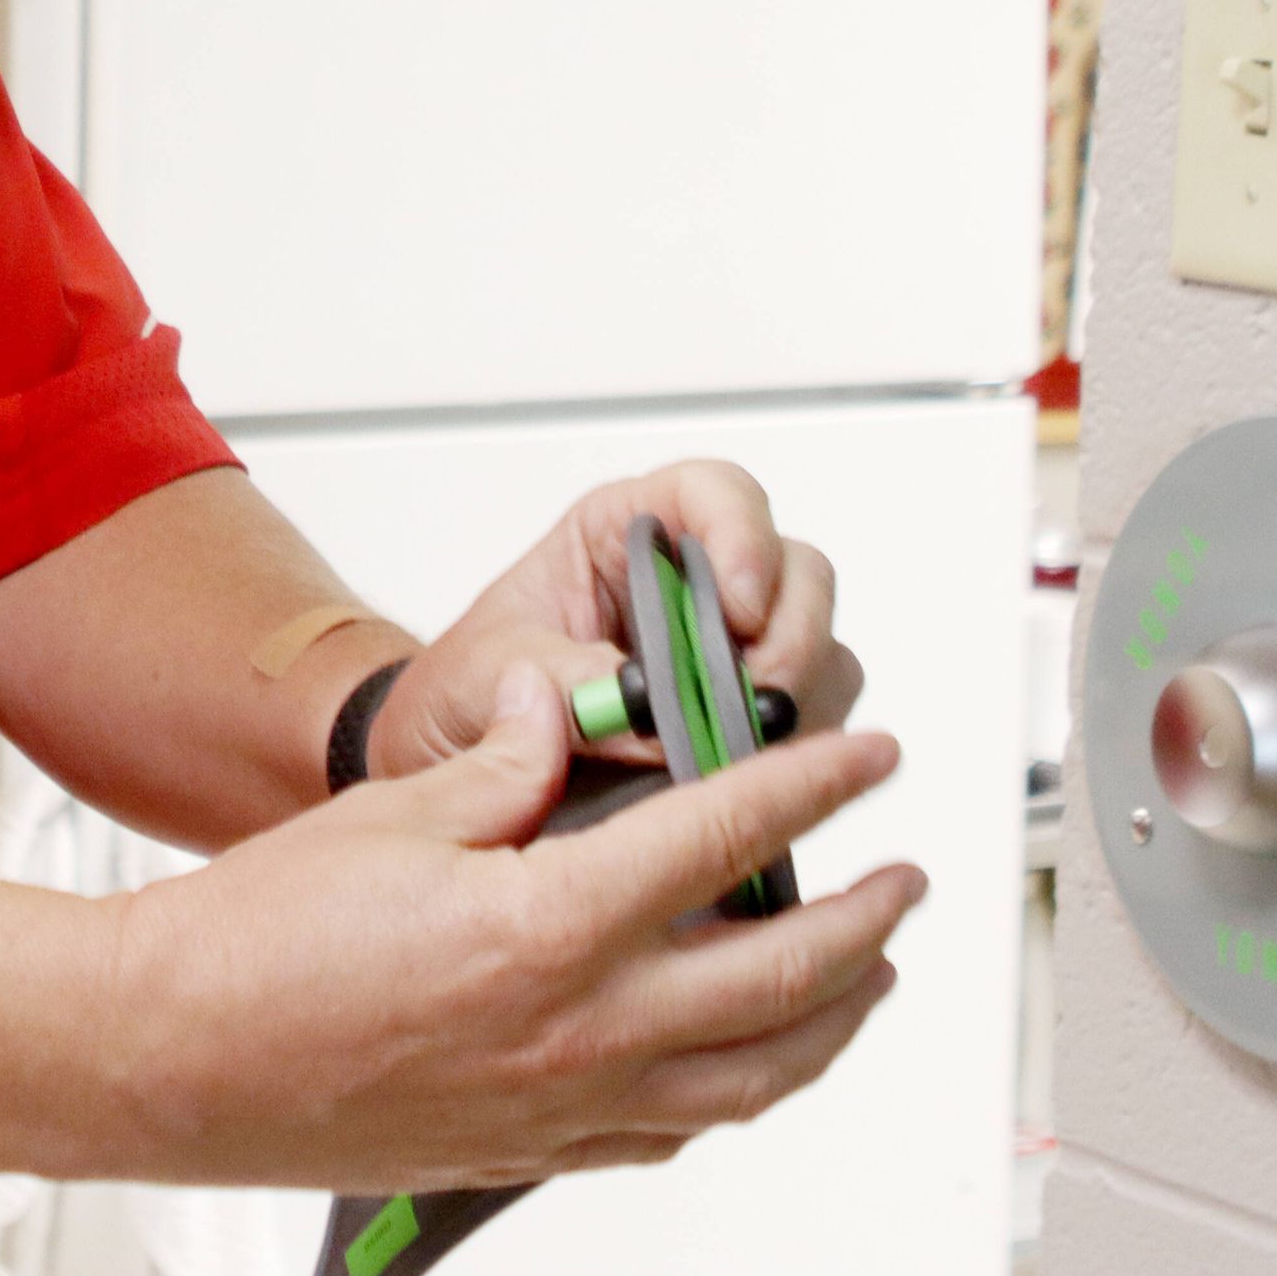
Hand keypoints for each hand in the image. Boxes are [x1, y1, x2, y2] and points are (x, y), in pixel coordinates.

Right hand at [101, 665, 921, 1191]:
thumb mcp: (394, 814)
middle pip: (782, 973)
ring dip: (833, 1019)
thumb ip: (504, 762)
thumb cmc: (259, 940)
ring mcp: (565, 1105)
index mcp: (550, 924)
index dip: (811, 786)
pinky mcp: (534, 1153)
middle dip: (864, 917)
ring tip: (868, 974)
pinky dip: (739, 1092)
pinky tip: (747, 1064)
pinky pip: (677, 1132)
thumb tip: (560, 706)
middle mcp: (581, 1028)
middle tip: (903, 874)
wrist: (175, 1058)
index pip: (727, 837)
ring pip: (755, 1075)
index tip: (862, 758)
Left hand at [361, 463, 864, 784]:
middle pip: (795, 573)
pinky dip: (795, 753)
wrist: (458, 762)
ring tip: (739, 751)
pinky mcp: (748, 720)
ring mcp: (732, 653)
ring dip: (797, 700)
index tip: (740, 608)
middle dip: (789, 636)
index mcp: (628, 533)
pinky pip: (813, 722)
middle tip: (758, 701)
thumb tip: (647, 710)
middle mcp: (695, 582)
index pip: (716, 495)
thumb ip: (562, 681)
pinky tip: (745, 780)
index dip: (744, 537)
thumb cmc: (466, 691)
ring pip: (819, 649)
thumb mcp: (485, 673)